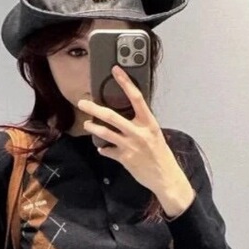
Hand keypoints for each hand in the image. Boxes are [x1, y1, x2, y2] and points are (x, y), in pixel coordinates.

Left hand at [77, 66, 178, 194]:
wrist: (166, 177)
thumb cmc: (161, 156)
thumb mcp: (155, 135)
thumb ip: (141, 125)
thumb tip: (127, 116)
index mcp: (149, 123)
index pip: (136, 98)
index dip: (125, 83)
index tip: (116, 71)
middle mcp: (139, 133)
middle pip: (112, 116)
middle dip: (94, 108)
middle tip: (82, 103)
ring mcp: (130, 146)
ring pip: (105, 133)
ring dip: (93, 127)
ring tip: (87, 125)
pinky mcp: (124, 159)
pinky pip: (108, 151)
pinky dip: (104, 149)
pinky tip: (102, 148)